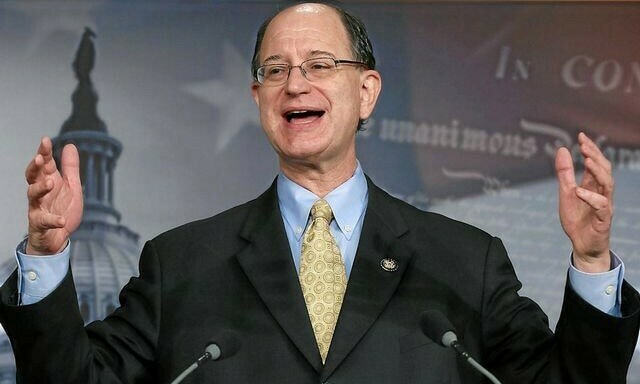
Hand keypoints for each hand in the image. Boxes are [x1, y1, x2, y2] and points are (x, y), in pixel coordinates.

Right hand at [25, 137, 82, 254]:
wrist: (57, 238)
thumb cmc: (62, 209)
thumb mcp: (71, 186)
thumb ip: (70, 168)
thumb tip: (70, 145)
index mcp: (49, 181)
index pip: (44, 164)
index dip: (44, 152)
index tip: (45, 140)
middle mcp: (41, 193)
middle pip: (33, 176)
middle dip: (35, 166)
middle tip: (40, 158)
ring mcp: (38, 208)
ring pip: (33, 195)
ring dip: (40, 188)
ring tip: (50, 182)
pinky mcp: (40, 224)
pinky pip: (44, 221)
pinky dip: (53, 220)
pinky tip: (62, 220)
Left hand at [555, 132, 612, 272]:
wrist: (582, 245)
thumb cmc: (577, 219)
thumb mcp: (566, 193)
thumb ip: (565, 173)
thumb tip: (562, 149)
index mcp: (593, 186)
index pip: (596, 163)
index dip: (591, 149)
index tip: (581, 136)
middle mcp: (601, 193)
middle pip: (605, 170)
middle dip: (596, 155)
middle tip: (585, 144)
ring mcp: (604, 206)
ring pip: (608, 184)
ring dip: (598, 172)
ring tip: (587, 161)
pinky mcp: (603, 219)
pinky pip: (601, 206)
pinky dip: (590, 197)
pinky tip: (579, 191)